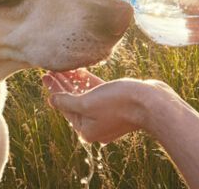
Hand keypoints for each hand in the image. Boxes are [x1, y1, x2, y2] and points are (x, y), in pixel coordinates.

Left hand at [42, 69, 175, 142]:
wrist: (152, 103)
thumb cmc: (119, 104)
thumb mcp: (87, 103)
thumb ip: (67, 102)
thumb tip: (52, 101)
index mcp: (87, 130)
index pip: (65, 108)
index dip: (54, 91)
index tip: (45, 77)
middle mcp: (96, 125)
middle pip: (74, 102)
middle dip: (62, 86)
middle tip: (50, 71)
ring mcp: (108, 115)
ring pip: (86, 96)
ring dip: (74, 82)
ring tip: (63, 68)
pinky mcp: (118, 104)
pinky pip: (99, 93)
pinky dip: (89, 83)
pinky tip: (80, 71)